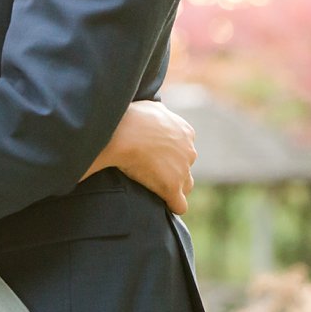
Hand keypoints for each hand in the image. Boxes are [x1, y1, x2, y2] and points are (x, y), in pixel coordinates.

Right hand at [85, 100, 195, 214]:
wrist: (121, 133)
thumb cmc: (130, 117)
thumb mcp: (151, 106)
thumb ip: (160, 113)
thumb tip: (157, 113)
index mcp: (186, 132)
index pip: (184, 148)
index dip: (169, 155)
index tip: (153, 156)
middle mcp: (189, 151)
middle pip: (185, 167)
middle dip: (172, 170)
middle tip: (150, 171)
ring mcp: (182, 170)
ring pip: (185, 186)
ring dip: (174, 188)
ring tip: (155, 188)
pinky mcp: (172, 187)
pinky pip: (179, 205)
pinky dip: (172, 206)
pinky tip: (161, 204)